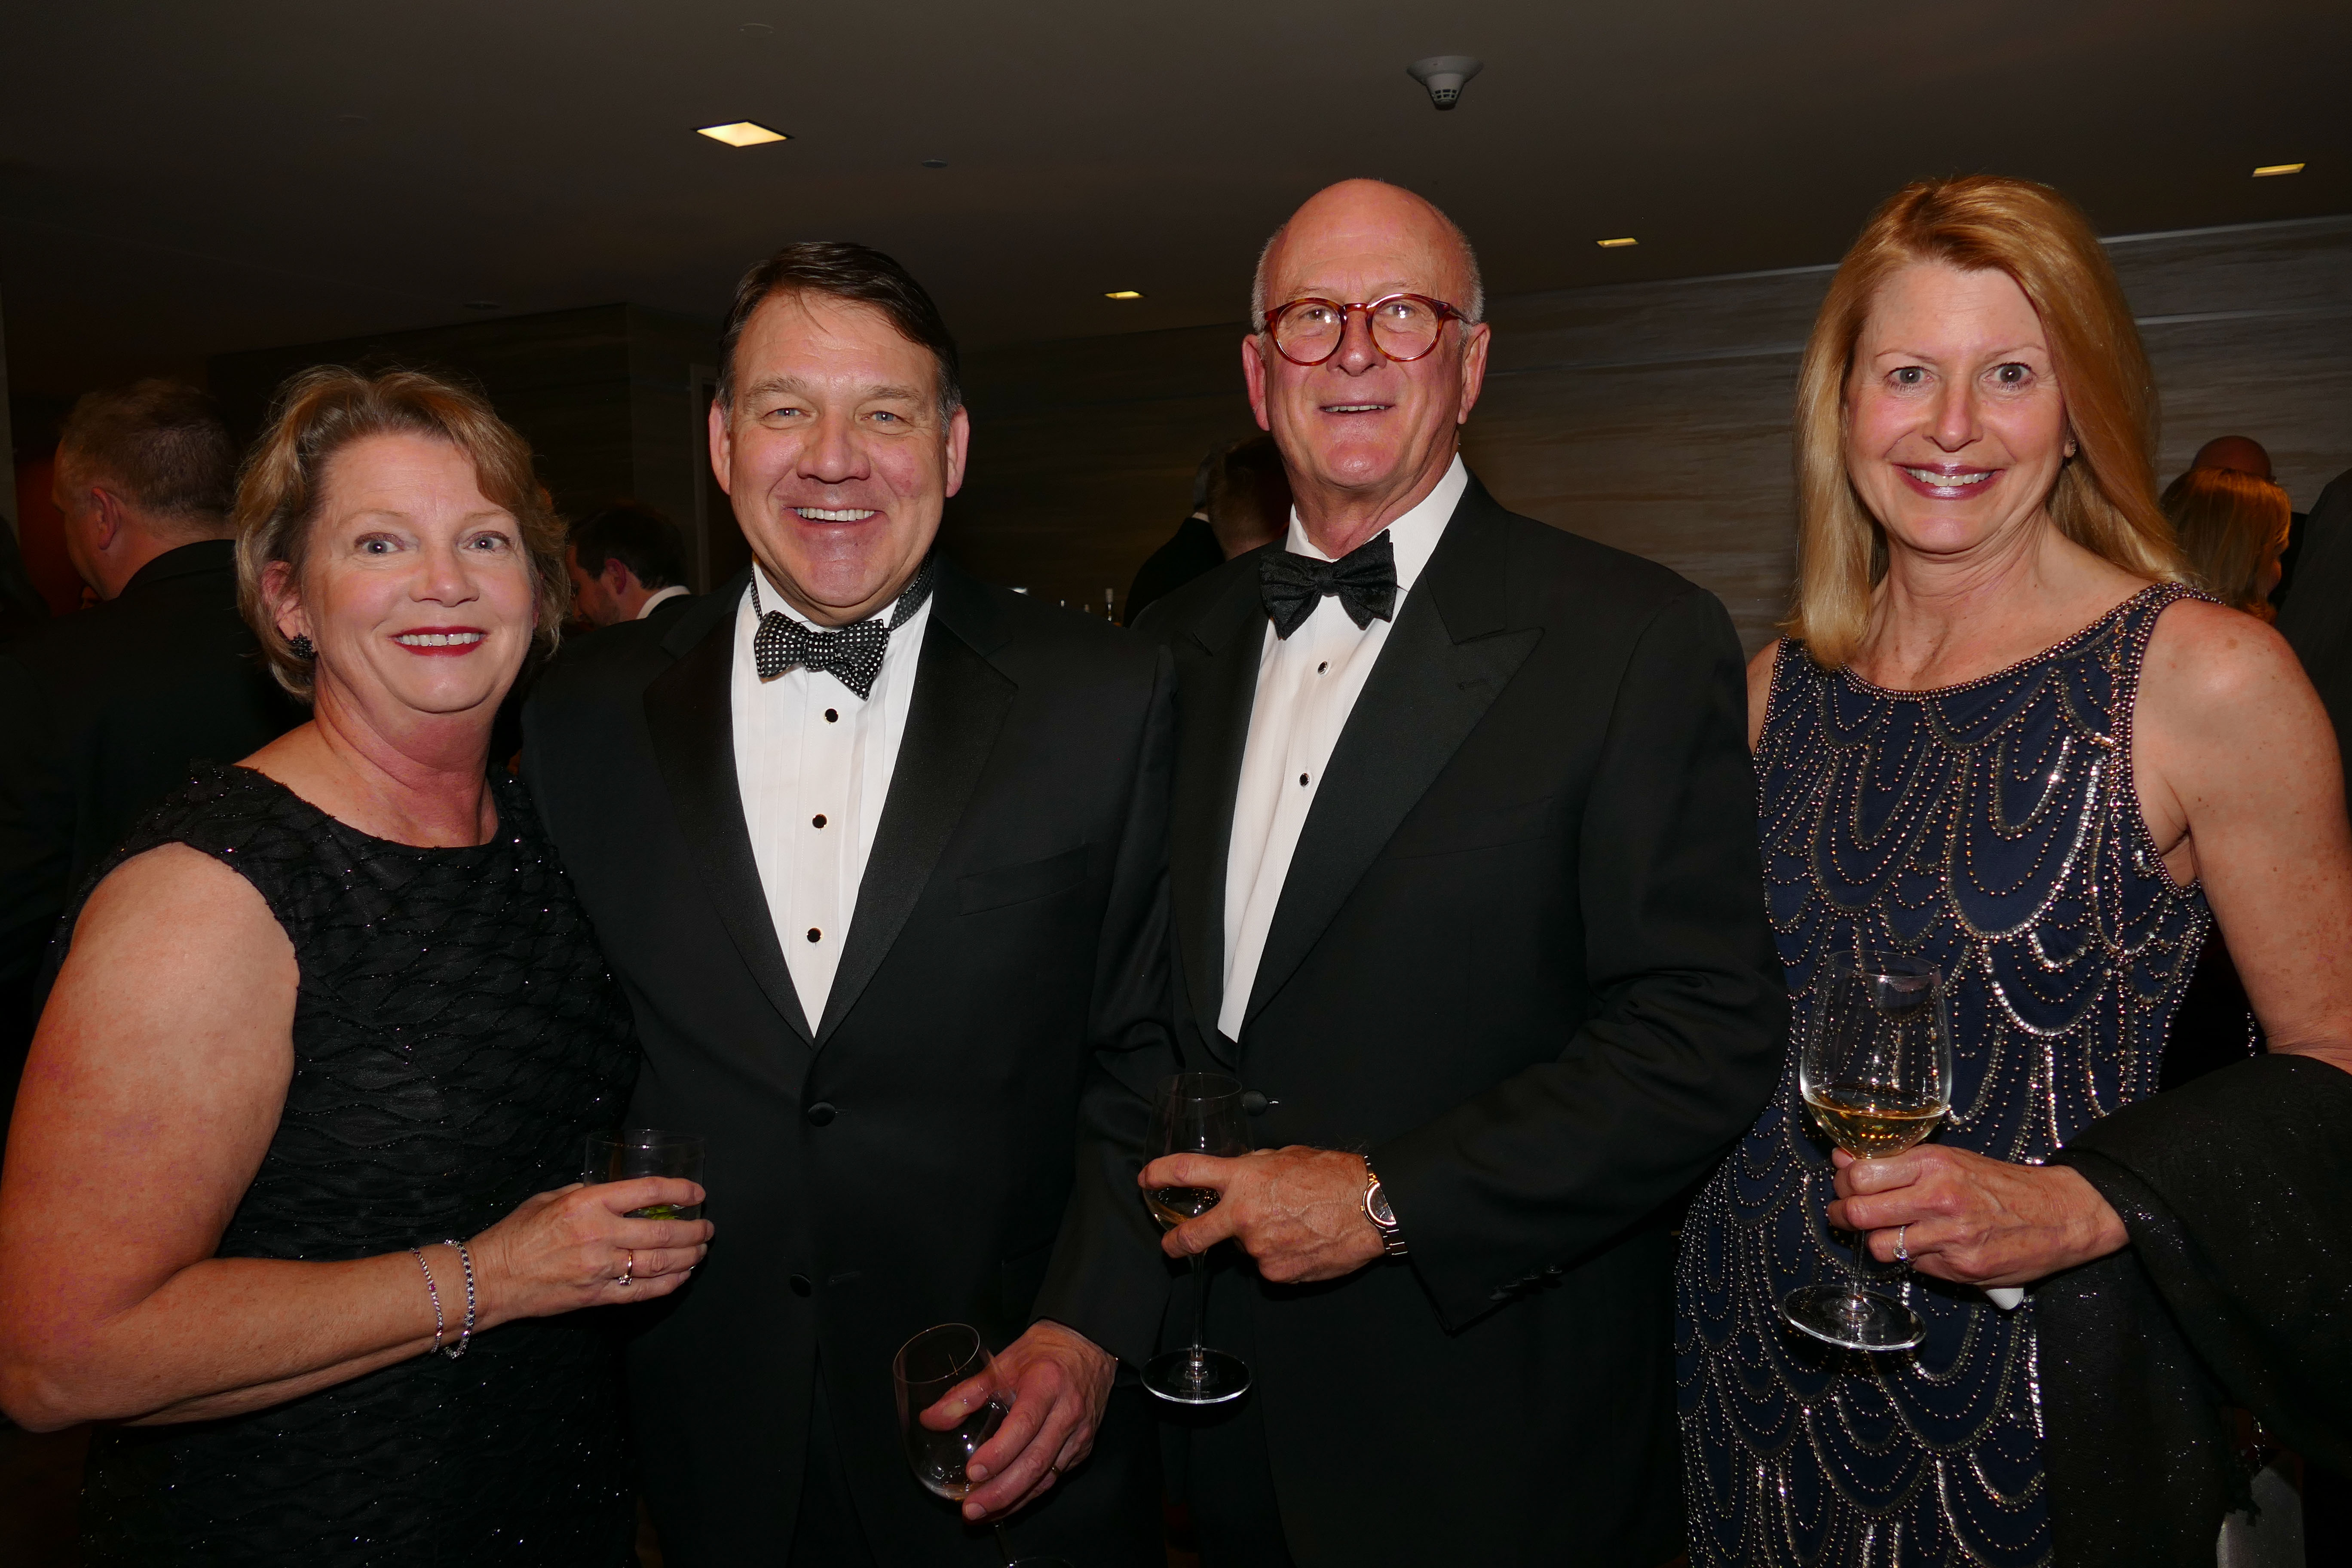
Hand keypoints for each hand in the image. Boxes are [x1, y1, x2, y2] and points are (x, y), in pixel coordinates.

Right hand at [469, 1179, 711, 1327]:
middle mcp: (598, 1235)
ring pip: (658, 1263)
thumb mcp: (551, 1198)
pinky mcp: (596, 1295)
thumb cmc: (517, 1234)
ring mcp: (599, 1268)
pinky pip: (642, 1291)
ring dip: (688, 1256)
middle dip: (693, 1229)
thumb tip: (619, 1192)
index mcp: (588, 1204)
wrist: (491, 1278)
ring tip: (700, 1250)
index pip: (647, 1192)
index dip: (680, 1191)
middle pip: (662, 1231)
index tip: (697, 1193)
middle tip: (707, 1227)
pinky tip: (681, 1275)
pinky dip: (668, 1284)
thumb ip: (587, 1192)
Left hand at [924, 1320, 1113, 1521]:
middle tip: (970, 1509)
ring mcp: (1080, 1434)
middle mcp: (1068, 1412)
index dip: (999, 1453)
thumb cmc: (1041, 1354)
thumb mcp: (1002, 1365)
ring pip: (1046, 1478)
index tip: (973, 1472)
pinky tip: (1004, 1504)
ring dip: (1012, 1500)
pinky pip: (1054, 1478)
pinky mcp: (1083, 1449)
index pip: (1024, 1425)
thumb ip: (965, 1394)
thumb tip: (929, 1420)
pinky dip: (1028, 1495)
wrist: (1087, 1347)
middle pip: (1036, 1461)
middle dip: (1001, 1491)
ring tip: (981, 1513)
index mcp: (1047, 1384)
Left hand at [1139, 1146, 1382, 1283]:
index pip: (1186, 1172)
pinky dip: (1280, 1256)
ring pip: (1245, 1248)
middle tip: (1170, 1245)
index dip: (1159, 1175)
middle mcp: (1243, 1217)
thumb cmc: (1332, 1176)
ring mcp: (1258, 1250)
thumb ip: (1254, 1168)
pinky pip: (1269, 1266)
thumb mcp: (1285, 1157)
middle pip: (1192, 1236)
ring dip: (1259, 1239)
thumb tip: (1240, 1174)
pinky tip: (1302, 1242)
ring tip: (1293, 1225)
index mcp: (1243, 1179)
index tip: (1146, 1179)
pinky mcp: (1276, 1274)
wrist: (1367, 1208)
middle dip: (1175, 1243)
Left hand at [1826, 1146, 2126, 1288]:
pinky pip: (1912, 1266)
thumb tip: (1844, 1159)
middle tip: (1841, 1214)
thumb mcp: (1951, 1159)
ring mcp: (1949, 1237)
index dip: (1842, 1182)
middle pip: (1858, 1212)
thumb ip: (1898, 1162)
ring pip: (1878, 1246)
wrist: (2062, 1214)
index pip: (1860, 1174)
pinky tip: (1921, 1246)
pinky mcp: (1961, 1269)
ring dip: (1873, 1240)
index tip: (1842, 1183)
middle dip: (1840, 1214)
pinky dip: (1908, 1258)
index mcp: (1934, 1164)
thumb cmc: (2002, 1184)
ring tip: (1883, 1232)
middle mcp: (1938, 1198)